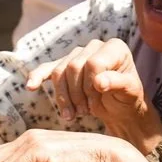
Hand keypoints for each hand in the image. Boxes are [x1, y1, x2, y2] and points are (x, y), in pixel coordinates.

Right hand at [25, 38, 161, 153]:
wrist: (119, 109)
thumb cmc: (127, 98)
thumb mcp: (130, 92)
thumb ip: (117, 83)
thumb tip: (99, 81)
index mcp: (114, 48)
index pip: (93, 62)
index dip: (91, 84)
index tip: (97, 101)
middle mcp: (95, 46)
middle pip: (73, 67)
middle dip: (77, 93)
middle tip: (86, 111)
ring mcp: (77, 55)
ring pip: (59, 73)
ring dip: (63, 97)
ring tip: (72, 115)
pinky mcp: (64, 66)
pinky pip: (47, 69)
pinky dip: (37, 77)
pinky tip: (30, 87)